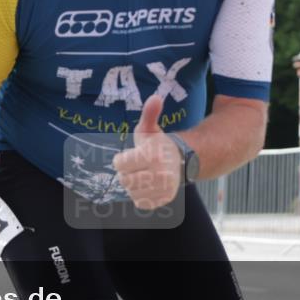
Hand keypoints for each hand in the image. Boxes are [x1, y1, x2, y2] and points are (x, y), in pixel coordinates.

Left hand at [112, 95, 181, 209]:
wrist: (181, 161)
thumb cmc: (158, 145)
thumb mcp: (150, 129)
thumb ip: (150, 114)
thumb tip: (155, 97)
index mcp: (153, 156)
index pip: (119, 164)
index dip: (122, 159)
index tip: (131, 155)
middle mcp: (160, 174)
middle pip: (124, 179)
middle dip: (127, 172)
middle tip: (137, 165)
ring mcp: (162, 189)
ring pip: (131, 191)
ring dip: (133, 184)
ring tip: (144, 174)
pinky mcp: (163, 200)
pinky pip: (140, 202)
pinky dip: (140, 195)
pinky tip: (148, 185)